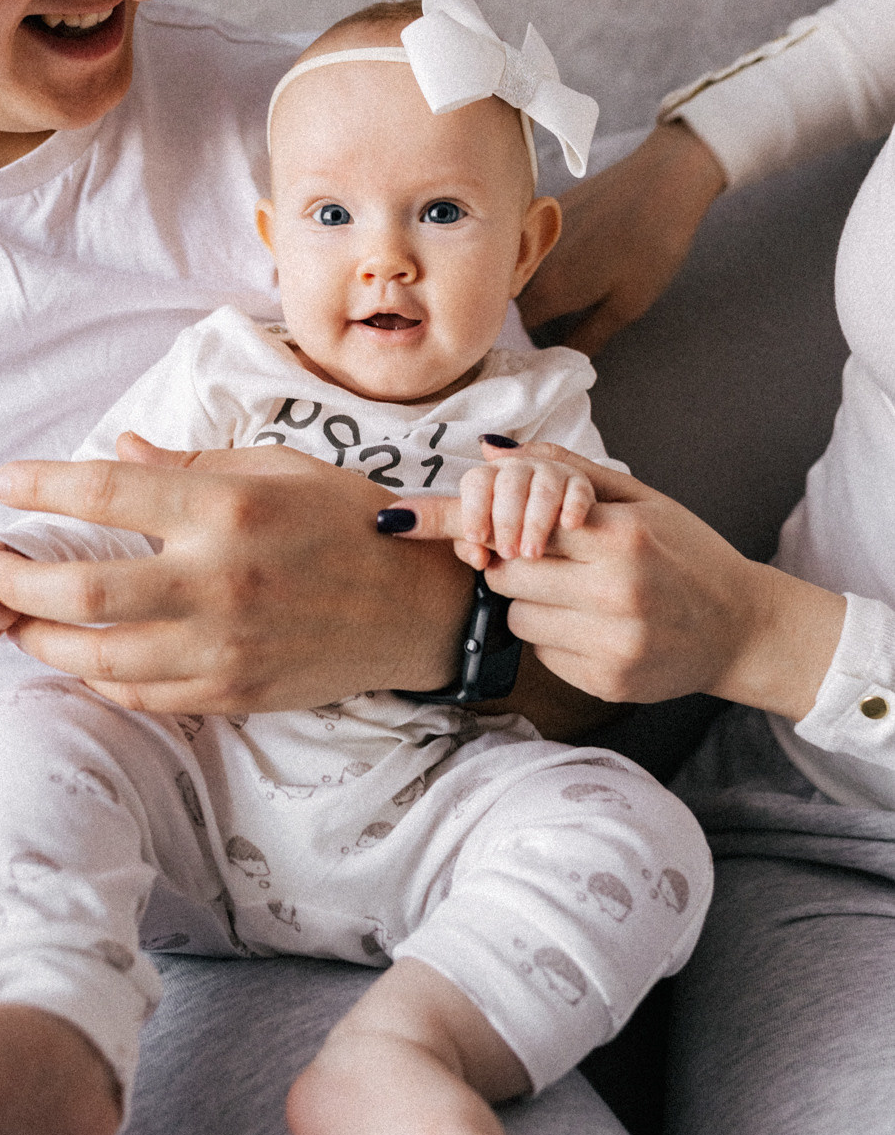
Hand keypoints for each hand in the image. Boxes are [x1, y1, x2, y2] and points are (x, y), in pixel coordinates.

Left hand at [0, 436, 473, 713]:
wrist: (415, 607)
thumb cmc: (349, 524)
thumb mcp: (278, 469)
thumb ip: (191, 468)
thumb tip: (122, 451)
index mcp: (228, 510)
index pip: (105, 494)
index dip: (41, 487)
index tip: (6, 482)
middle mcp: (219, 582)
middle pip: (82, 590)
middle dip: (17, 580)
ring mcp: (223, 647)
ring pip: (97, 657)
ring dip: (42, 637)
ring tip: (22, 618)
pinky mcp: (231, 692)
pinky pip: (138, 695)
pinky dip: (96, 677)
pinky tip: (83, 654)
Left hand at [388, 441, 845, 721]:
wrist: (742, 627)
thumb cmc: (684, 551)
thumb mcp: (638, 498)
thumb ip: (563, 471)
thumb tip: (489, 450)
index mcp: (620, 537)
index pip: (517, 521)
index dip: (459, 519)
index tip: (394, 518)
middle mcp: (615, 592)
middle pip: (505, 573)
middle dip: (511, 563)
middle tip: (546, 558)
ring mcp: (611, 644)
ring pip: (516, 618)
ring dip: (529, 604)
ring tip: (579, 595)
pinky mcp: (606, 683)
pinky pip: (541, 654)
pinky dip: (553, 639)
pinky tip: (594, 628)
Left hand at [453, 444, 595, 569]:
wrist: (556, 522)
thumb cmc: (512, 531)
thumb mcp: (488, 535)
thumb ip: (472, 545)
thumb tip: (476, 557)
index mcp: (491, 476)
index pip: (477, 481)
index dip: (474, 509)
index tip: (477, 538)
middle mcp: (519, 468)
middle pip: (509, 486)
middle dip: (507, 522)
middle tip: (508, 553)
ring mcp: (551, 472)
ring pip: (542, 491)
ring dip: (536, 523)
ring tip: (532, 554)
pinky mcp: (579, 484)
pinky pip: (577, 490)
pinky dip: (574, 507)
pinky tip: (569, 526)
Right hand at [516, 121, 726, 354]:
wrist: (666, 179)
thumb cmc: (653, 246)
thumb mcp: (628, 305)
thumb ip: (589, 337)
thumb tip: (567, 357)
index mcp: (548, 290)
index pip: (514, 329)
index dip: (524, 343)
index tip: (538, 349)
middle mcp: (530, 260)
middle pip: (508, 299)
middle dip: (519, 317)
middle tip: (548, 325)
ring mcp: (534, 230)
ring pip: (514, 270)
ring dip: (525, 287)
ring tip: (557, 294)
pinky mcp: (545, 209)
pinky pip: (526, 244)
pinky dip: (534, 260)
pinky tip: (564, 261)